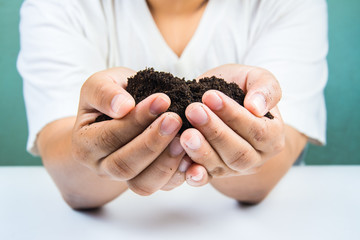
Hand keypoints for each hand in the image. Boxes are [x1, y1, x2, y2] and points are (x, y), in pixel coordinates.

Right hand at [72, 67, 185, 194]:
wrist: (121, 113)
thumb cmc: (112, 96)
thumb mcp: (100, 84)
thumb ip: (104, 91)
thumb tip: (122, 106)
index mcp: (85, 142)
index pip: (109, 137)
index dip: (136, 121)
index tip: (162, 100)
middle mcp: (101, 166)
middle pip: (124, 165)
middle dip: (152, 142)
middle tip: (175, 119)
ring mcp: (124, 178)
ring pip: (142, 183)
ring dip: (165, 161)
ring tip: (184, 137)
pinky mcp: (146, 181)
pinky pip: (162, 187)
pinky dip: (178, 174)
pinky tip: (190, 154)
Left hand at [180, 64, 284, 185]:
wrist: (218, 101)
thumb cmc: (239, 87)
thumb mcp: (256, 78)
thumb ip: (265, 89)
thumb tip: (257, 107)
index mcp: (273, 136)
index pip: (257, 131)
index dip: (233, 115)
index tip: (210, 96)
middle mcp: (256, 157)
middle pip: (238, 153)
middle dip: (214, 131)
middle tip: (193, 110)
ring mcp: (234, 169)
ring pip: (221, 166)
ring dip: (201, 150)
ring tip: (185, 133)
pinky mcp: (214, 173)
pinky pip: (205, 178)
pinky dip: (194, 174)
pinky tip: (183, 165)